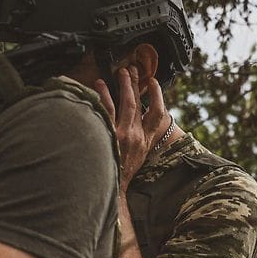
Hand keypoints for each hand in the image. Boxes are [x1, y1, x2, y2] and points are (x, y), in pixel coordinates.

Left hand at [95, 66, 169, 189]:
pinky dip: (103, 95)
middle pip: (139, 104)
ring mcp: (122, 135)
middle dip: (137, 84)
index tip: (153, 83)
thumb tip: (138, 123)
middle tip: (133, 68)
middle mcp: (136, 136)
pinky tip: (99, 84)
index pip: (158, 115)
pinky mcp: (109, 135)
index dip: (158, 96)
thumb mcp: (136, 158)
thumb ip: (139, 140)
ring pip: (126, 103)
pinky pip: (106, 109)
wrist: (110, 189)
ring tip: (121, 72)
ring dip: (124, 85)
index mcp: (145, 142)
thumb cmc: (119, 173)